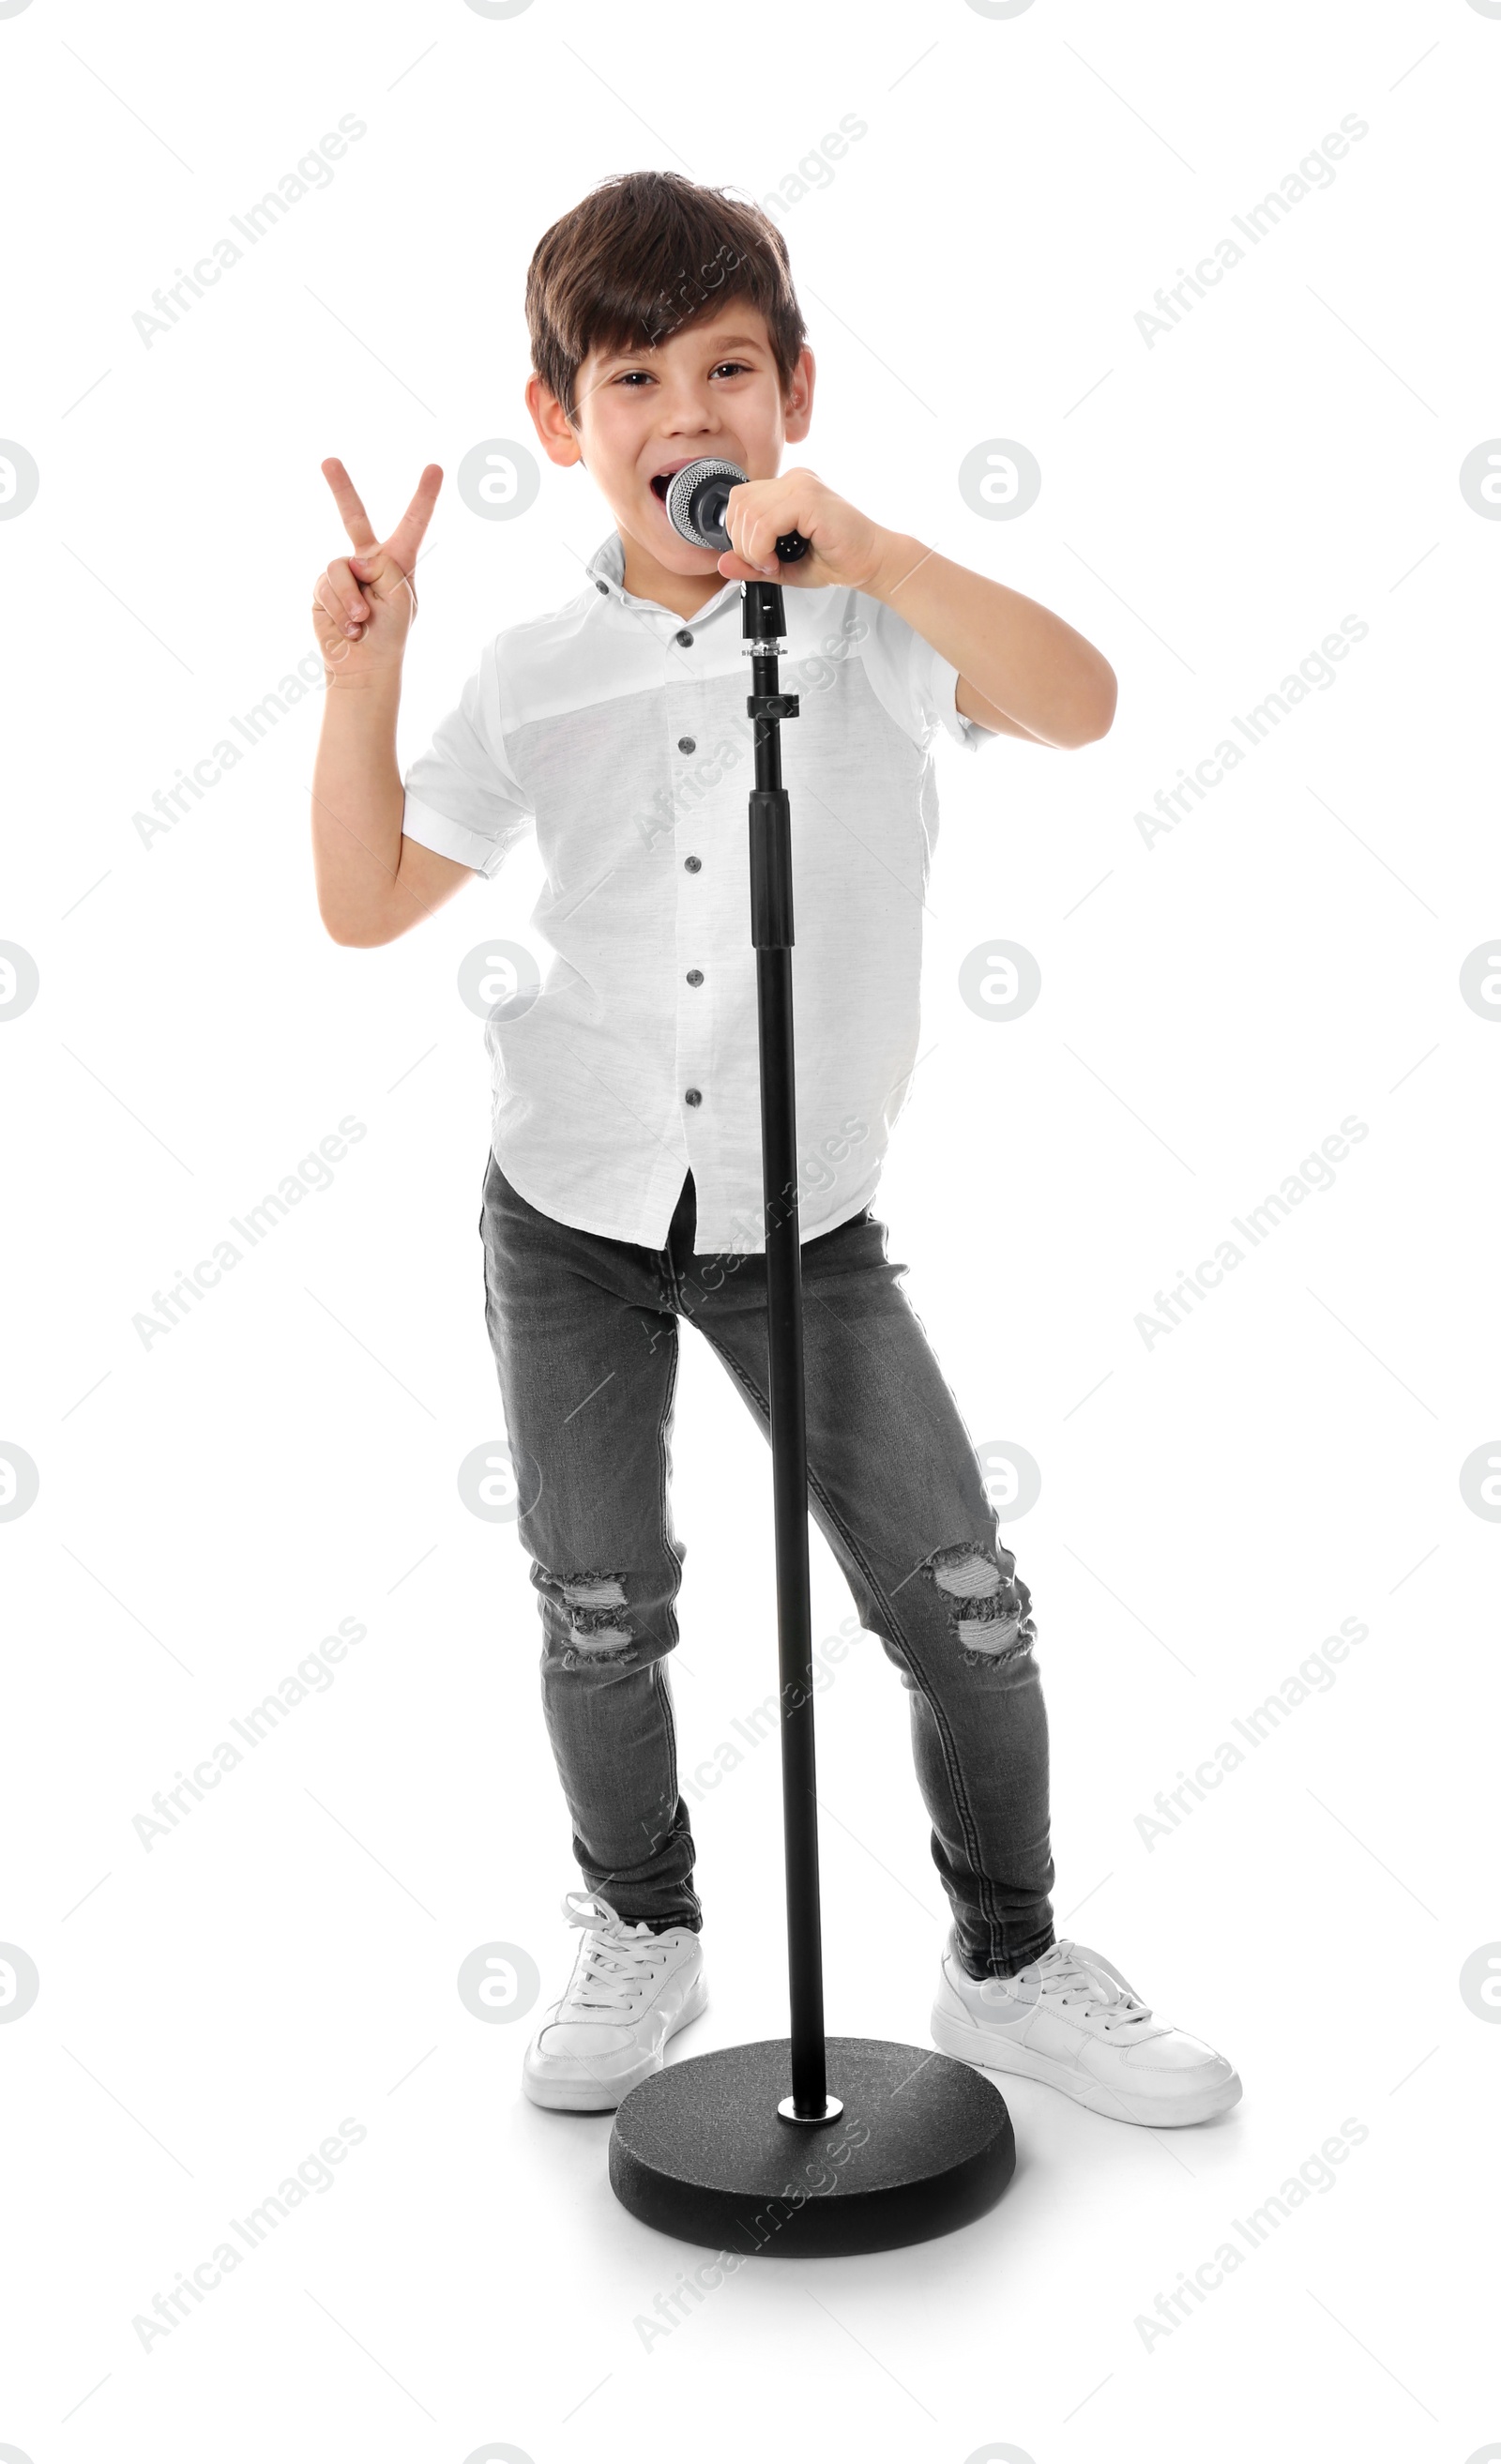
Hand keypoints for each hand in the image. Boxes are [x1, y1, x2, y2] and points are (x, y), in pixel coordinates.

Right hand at [312, 458, 442, 681]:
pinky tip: (349, 627)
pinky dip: (339, 608)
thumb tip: (349, 563)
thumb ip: (380, 568)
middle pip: (353, 517)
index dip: (424, 497)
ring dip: (351, 598)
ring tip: (362, 620)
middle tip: (328, 460)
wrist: (365, 665)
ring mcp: (343, 573)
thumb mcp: (400, 598)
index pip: (412, 524)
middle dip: (340, 488)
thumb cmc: (390, 634)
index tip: (435, 468)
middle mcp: (368, 561)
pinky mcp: (323, 588)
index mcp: (397, 561)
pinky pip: (326, 586)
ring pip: (339, 568)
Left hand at [715, 467, 894, 591]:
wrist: (872, 562)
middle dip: (741, 542)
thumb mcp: (782, 566)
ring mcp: (801, 485)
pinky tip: (776, 560)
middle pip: (739, 503)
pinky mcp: (809, 498)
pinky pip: (766, 522)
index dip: (737, 533)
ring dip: (752, 548)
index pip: (740, 499)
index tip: (757, 558)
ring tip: (772, 564)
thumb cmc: (836, 560)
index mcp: (787, 488)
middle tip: (763, 564)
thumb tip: (721, 563)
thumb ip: (752, 563)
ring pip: (749, 513)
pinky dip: (762, 547)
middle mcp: (793, 480)